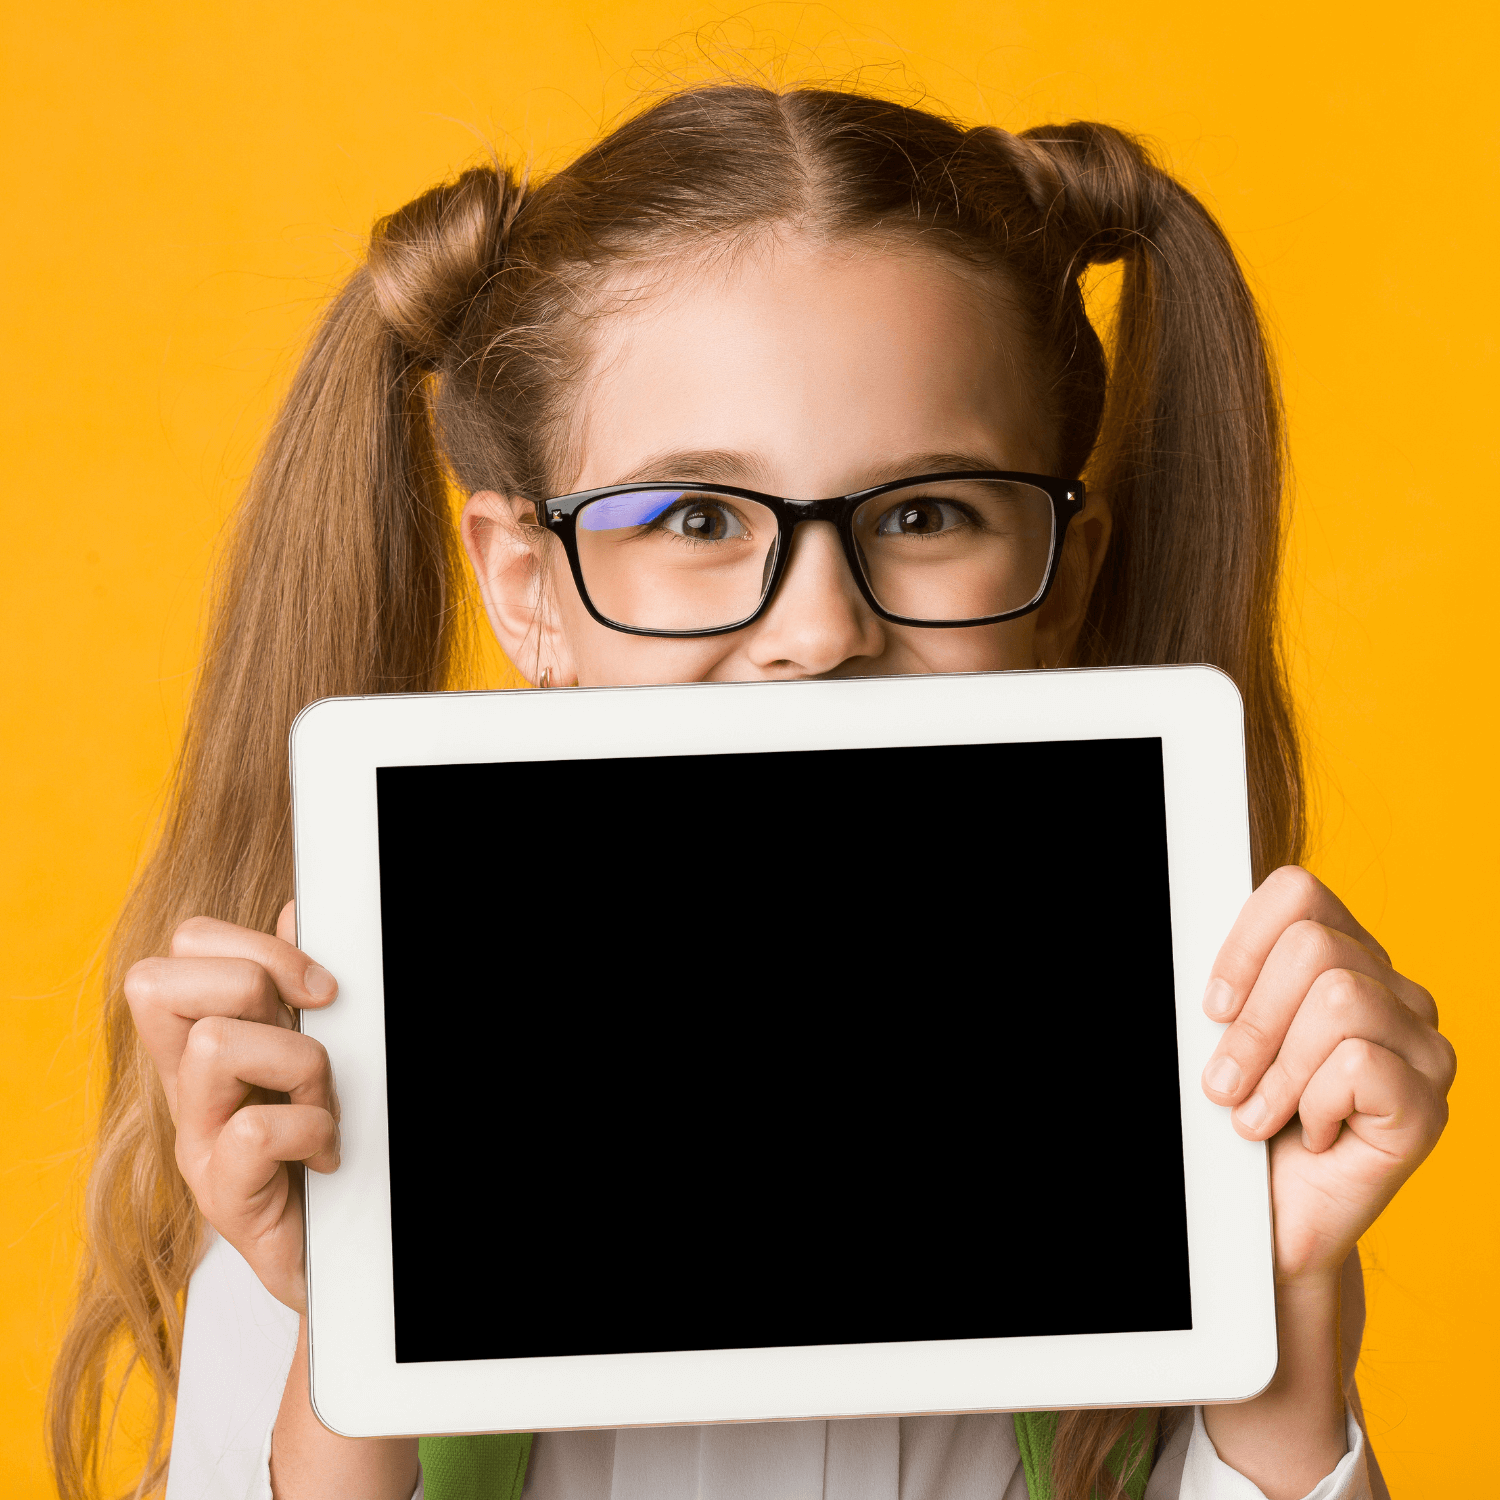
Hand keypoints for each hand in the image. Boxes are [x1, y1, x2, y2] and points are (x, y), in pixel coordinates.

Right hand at [124, 901, 339, 1312]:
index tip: (318, 987)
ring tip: (321, 1106)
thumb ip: (295, 990)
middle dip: (254, 986)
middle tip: (306, 1034)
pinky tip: (325, 1155)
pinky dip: (311, 1132)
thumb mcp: (312, 1054)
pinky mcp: (223, 1198)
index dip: (253, 944)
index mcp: (206, 1041)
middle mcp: (187, 1087)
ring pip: (215, 1045)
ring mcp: (196, 1144)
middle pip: (158, 981)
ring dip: (299, 1066)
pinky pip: (254, 1130)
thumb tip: (297, 909)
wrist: (347, 1258)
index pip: (183, 947)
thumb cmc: (327, 1147)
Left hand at [1200, 866, 1454, 1282]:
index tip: (1213, 1008)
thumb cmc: (1238, 1119)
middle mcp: (1394, 992)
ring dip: (1276, 1070)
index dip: (1242, 945)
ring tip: (1259, 1115)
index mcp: (1343, 956)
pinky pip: (1358, 1067)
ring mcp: (1422, 1047)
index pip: (1298, 893)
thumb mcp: (1218, 1036)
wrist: (1262, 1218)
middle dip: (1253, 1022)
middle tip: (1228, 1082)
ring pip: (1340, 1000)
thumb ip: (1221, 988)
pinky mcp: (1428, 1106)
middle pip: (1315, 947)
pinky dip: (1312, 1105)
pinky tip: (1311, 1135)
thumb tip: (1190, 960)